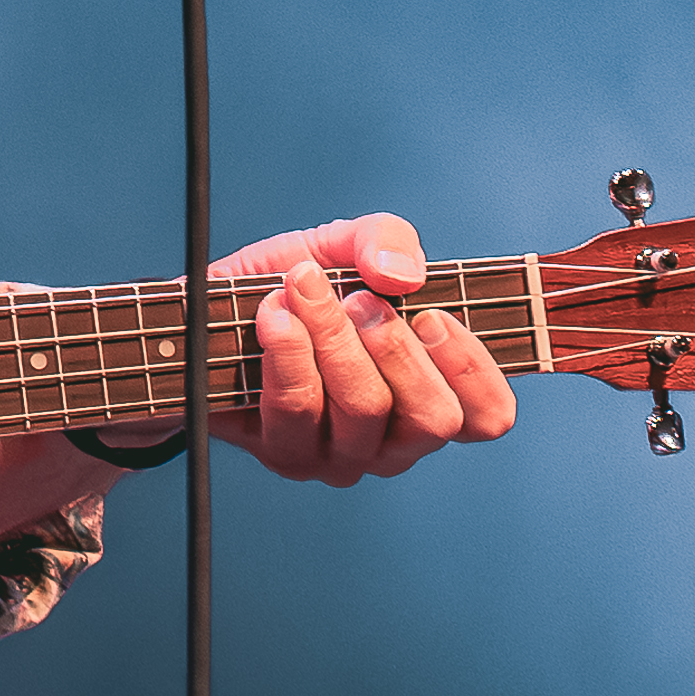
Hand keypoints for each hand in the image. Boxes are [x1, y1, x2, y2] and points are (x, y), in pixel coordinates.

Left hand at [209, 213, 516, 489]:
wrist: (205, 315)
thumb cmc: (292, 286)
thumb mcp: (341, 245)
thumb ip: (383, 240)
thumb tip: (403, 274)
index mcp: (429, 395)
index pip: (489, 417)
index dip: (475, 371)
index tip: (434, 316)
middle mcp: (394, 439)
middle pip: (431, 419)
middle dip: (397, 348)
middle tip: (360, 298)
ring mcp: (342, 455)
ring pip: (364, 410)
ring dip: (335, 337)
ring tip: (304, 288)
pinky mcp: (287, 454)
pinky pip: (298, 408)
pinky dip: (287, 351)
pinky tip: (273, 313)